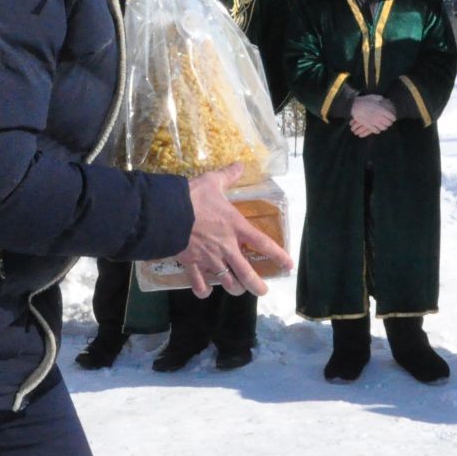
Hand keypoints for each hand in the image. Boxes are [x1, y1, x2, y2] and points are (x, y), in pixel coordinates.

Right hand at [176, 162, 291, 297]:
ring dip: (234, 288)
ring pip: (227, 282)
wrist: (168, 211)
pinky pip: (199, 284)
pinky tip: (206, 291)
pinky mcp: (192, 264)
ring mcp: (210, 259)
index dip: (278, 256)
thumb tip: (240, 164)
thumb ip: (228, 175)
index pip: (263, 243)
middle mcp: (227, 247)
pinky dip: (203, 290)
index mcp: (236, 227)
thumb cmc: (194, 197)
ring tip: (237, 290)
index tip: (288, 265)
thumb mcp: (213, 182)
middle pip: (247, 273)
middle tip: (263, 291)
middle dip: (257, 286)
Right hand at [349, 95, 397, 137]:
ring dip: (384, 127)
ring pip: (383, 128)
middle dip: (389, 123)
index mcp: (381, 109)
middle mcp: (378, 116)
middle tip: (389, 122)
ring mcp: (373, 121)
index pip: (391, 117)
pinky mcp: (368, 125)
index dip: (393, 118)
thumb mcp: (374, 97)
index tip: (393, 118)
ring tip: (383, 126)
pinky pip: (376, 131)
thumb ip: (381, 99)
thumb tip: (386, 100)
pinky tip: (377, 129)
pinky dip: (377, 130)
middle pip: (388, 123)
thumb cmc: (364, 100)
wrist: (354, 105)